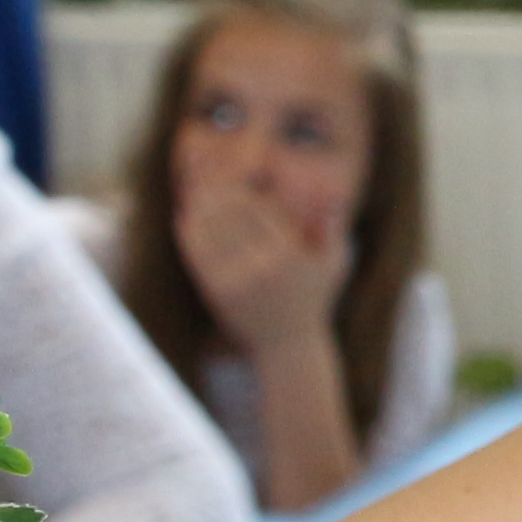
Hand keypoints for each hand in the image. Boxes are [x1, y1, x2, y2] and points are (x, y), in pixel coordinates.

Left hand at [175, 174, 350, 354]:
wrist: (287, 345)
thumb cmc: (313, 299)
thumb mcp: (333, 265)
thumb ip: (333, 230)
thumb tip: (337, 196)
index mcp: (289, 254)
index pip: (259, 209)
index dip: (243, 189)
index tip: (234, 176)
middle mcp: (262, 265)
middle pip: (232, 216)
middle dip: (217, 192)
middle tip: (207, 176)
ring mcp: (238, 280)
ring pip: (211, 232)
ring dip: (199, 208)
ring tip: (193, 190)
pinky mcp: (219, 293)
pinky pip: (199, 256)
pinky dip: (189, 234)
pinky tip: (184, 218)